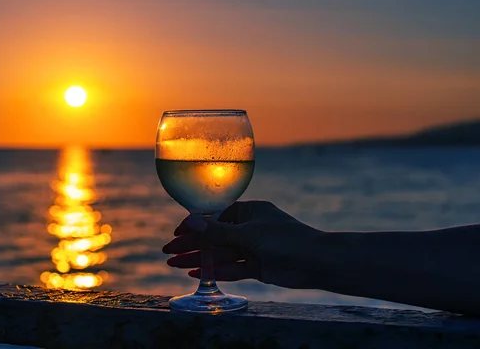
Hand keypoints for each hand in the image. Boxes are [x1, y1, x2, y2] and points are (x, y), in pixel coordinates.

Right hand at [163, 201, 325, 288]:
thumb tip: (190, 221)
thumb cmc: (285, 239)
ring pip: (220, 253)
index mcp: (248, 212)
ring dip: (198, 258)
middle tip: (167, 251)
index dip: (194, 225)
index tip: (176, 233)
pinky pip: (231, 268)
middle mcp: (249, 228)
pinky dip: (214, 270)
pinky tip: (196, 273)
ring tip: (174, 263)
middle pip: (214, 236)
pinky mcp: (257, 266)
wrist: (317, 262)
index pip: (215, 216)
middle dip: (191, 244)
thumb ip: (218, 232)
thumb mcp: (249, 234)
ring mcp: (252, 248)